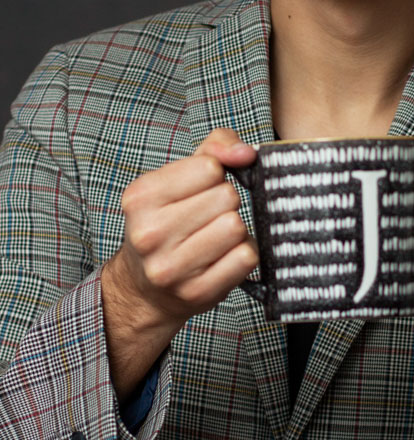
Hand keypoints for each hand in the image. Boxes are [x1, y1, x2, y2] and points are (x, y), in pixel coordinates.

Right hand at [101, 128, 258, 399]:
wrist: (145, 288)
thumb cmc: (168, 222)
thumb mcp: (177, 177)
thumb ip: (214, 147)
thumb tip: (245, 153)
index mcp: (141, 197)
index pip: (209, 167)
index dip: (215, 175)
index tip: (202, 189)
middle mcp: (149, 233)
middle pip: (226, 197)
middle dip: (225, 203)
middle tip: (207, 217)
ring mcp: (172, 268)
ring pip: (236, 227)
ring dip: (235, 229)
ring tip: (215, 236)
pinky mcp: (197, 292)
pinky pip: (245, 257)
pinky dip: (242, 254)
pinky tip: (223, 257)